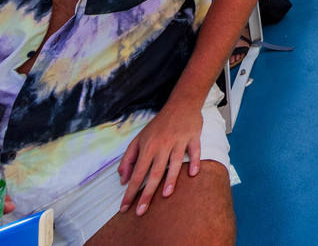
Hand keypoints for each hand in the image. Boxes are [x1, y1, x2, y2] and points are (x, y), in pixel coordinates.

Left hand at [118, 98, 203, 215]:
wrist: (181, 104)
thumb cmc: (158, 125)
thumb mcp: (138, 139)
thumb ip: (128, 159)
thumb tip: (122, 180)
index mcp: (147, 147)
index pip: (137, 174)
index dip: (130, 192)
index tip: (124, 208)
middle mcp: (162, 146)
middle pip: (154, 173)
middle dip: (146, 194)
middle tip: (140, 212)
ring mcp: (178, 141)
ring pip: (174, 163)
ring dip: (170, 179)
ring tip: (165, 195)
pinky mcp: (193, 138)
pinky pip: (194, 151)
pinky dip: (193, 162)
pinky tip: (192, 173)